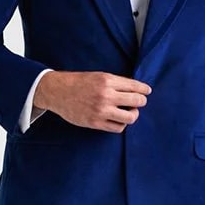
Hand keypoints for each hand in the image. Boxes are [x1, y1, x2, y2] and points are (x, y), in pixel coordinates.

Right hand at [34, 71, 151, 131]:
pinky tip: (119, 119)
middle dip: (141, 102)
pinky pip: (117, 128)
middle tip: (139, 102)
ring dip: (133, 115)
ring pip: (130, 117)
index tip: (147, 91)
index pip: (134, 86)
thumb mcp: (98, 76)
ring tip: (130, 112)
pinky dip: (121, 124)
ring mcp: (101, 110)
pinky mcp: (96, 123)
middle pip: (136, 101)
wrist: (57, 92)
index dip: (144, 90)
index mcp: (107, 80)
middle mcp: (106, 95)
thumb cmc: (78, 82)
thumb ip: (115, 82)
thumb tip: (134, 89)